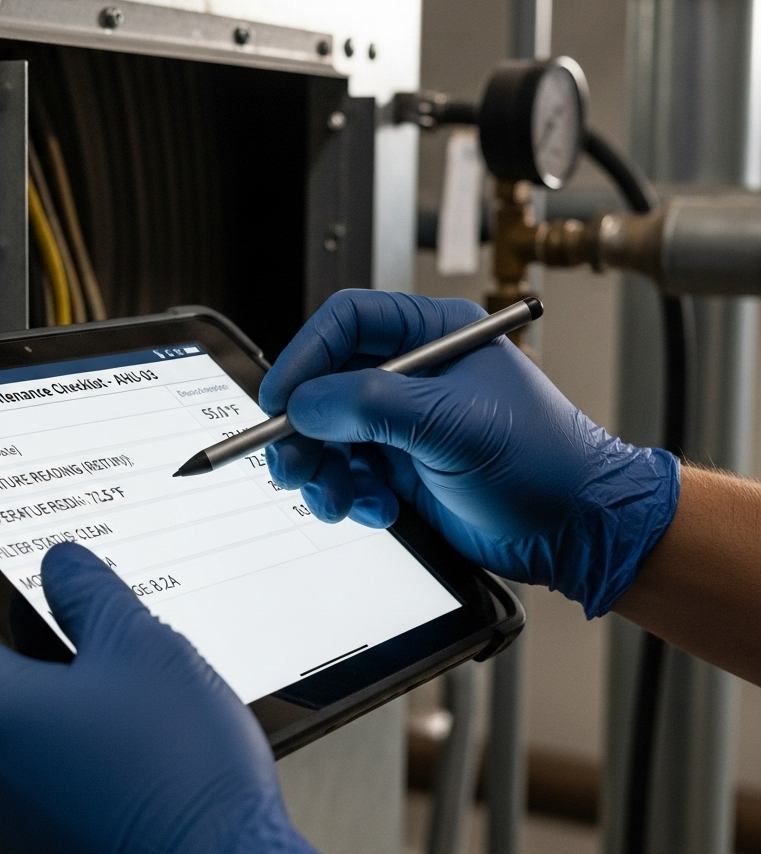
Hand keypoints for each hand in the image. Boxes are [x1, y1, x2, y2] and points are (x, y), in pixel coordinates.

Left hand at [0, 543, 347, 853]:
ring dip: (20, 690)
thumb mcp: (140, 644)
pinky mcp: (27, 844)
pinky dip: (39, 739)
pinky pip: (12, 773)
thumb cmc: (176, 775)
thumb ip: (88, 592)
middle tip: (39, 606)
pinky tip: (103, 729)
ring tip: (92, 671)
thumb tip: (62, 566)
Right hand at [260, 290, 679, 618]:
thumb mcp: (452, 424)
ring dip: (323, 471)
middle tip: (292, 462)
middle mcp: (414, 375)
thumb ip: (370, 406)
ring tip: (337, 498)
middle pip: (327, 384)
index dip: (306, 355)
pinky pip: (348, 474)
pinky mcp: (401, 467)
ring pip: (330, 435)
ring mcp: (405, 423)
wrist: (575, 530)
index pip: (348, 323)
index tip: (280, 398)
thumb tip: (305, 403)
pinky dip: (349, 496)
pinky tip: (378, 510)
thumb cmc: (541, 461)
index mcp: (433, 335)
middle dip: (304, 428)